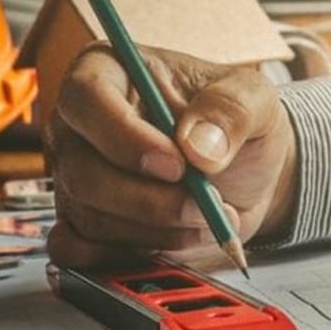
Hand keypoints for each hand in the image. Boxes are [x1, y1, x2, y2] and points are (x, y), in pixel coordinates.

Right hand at [45, 44, 297, 268]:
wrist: (245, 174)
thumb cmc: (236, 125)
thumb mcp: (255, 100)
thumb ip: (231, 110)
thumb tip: (196, 145)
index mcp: (109, 73)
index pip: (85, 99)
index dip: (125, 137)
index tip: (177, 165)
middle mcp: (80, 126)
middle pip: (83, 171)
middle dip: (151, 201)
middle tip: (206, 205)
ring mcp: (75, 176)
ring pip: (90, 217)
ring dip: (156, 231)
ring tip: (207, 219)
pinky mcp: (82, 222)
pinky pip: (76, 250)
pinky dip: (123, 256)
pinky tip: (167, 242)